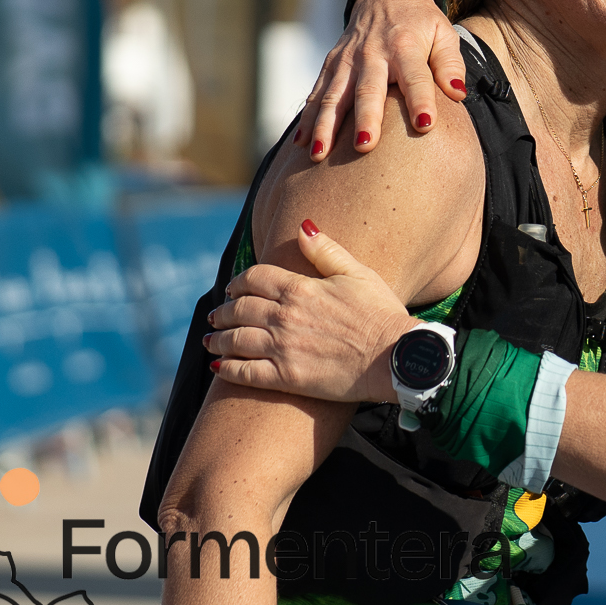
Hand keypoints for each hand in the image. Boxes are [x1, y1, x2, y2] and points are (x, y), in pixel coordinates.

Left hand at [205, 221, 416, 401]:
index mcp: (300, 289)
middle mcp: (285, 316)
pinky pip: (244, 372)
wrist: (395, 357)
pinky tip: (219, 368)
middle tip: (216, 315)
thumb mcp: (358, 274)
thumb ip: (326, 251)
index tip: (233, 288)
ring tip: (211, 340)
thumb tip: (303, 226)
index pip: (254, 278)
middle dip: (222, 311)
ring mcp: (282, 348)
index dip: (238, 282)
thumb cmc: (382, 314)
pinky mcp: (286, 377)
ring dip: (217, 339)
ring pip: (235, 339)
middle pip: (238, 309)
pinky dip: (227, 369)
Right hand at [300, 0, 463, 159]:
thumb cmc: (422, 23)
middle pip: (369, 89)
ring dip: (326, 125)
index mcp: (406, 46)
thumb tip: (457, 93)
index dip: (421, 100)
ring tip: (320, 155)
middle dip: (366, 118)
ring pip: (334, 95)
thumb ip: (450, 64)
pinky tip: (300, 144)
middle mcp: (373, 53)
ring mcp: (348, 60)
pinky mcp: (332, 64)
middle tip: (365, 147)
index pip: (416, 76)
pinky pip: (317, 93)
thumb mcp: (444, 34)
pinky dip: (308, 118)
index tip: (426, 125)